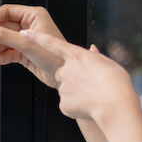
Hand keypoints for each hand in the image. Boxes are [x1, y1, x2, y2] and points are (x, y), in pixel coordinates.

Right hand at [0, 4, 65, 87]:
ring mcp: (26, 40)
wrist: (66, 78)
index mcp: (33, 16)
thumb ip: (5, 36)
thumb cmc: (57, 57)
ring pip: (4, 41)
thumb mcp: (27, 44)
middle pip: (3, 27)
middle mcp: (29, 26)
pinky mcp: (25, 53)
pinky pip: (8, 52)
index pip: (7, 12)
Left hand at [21, 29, 141, 141]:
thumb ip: (97, 57)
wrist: (116, 108)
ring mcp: (63, 86)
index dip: (37, 37)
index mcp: (77, 56)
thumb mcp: (110, 64)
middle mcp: (66, 69)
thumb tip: (92, 49)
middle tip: (90, 85)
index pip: (51, 43)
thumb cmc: (117, 85)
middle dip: (73, 77)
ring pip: (66, 88)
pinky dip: (77, 106)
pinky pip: (68, 103)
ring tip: (94, 96)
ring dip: (77, 92)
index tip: (25, 32)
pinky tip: (89, 106)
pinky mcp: (63, 103)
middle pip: (63, 72)